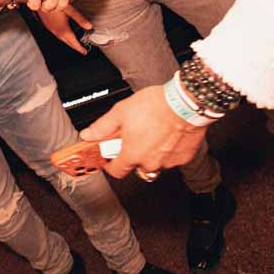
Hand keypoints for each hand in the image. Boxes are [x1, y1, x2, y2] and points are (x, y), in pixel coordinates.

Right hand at [38, 3, 93, 53]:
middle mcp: (56, 31)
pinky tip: (64, 35)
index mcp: (63, 29)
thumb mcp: (70, 10)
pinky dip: (62, 38)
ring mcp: (51, 29)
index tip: (84, 51)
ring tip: (74, 44)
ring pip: (61, 39)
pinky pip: (56, 35)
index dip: (79, 48)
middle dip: (74, 46)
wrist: (40, 1)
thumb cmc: (54, 4)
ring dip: (68, 42)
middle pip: (67, 42)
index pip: (73, 42)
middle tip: (81, 49)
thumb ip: (80, 19)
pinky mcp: (48, 26)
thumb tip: (89, 26)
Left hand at [80, 85, 206, 177]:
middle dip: (133, 155)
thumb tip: (88, 135)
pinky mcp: (183, 158)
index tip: (110, 157)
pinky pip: (171, 158)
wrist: (185, 103)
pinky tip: (167, 135)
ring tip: (152, 133)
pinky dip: (168, 150)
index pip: (116, 171)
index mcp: (132, 154)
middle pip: (137, 167)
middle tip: (134, 138)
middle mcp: (150, 163)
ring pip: (155, 163)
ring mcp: (168, 162)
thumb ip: (102, 127)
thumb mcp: (121, 112)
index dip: (111, 164)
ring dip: (151, 153)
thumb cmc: (156, 106)